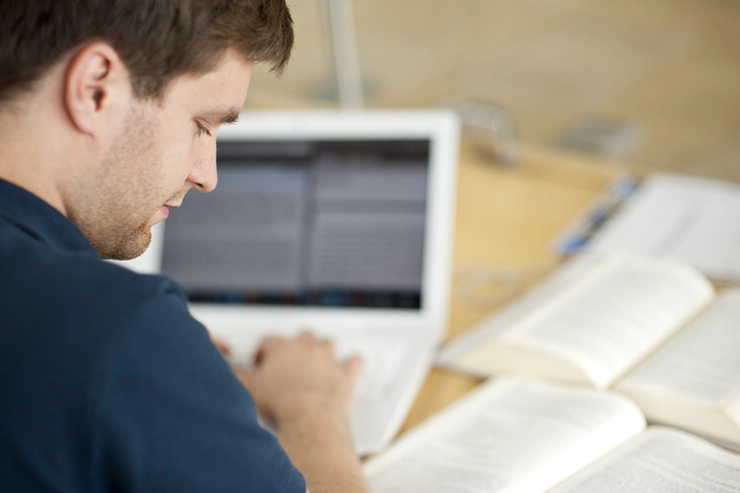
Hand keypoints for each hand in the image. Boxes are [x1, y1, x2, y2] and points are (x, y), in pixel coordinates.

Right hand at [234, 331, 362, 429]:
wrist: (310, 419)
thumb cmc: (281, 405)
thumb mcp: (248, 389)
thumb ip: (237, 375)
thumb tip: (231, 371)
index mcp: (282, 347)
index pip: (268, 341)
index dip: (262, 352)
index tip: (261, 363)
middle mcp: (307, 347)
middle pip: (301, 335)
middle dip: (295, 345)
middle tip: (289, 361)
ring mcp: (328, 359)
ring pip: (328, 343)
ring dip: (323, 349)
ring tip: (317, 360)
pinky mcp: (345, 374)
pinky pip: (354, 361)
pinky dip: (352, 363)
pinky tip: (350, 365)